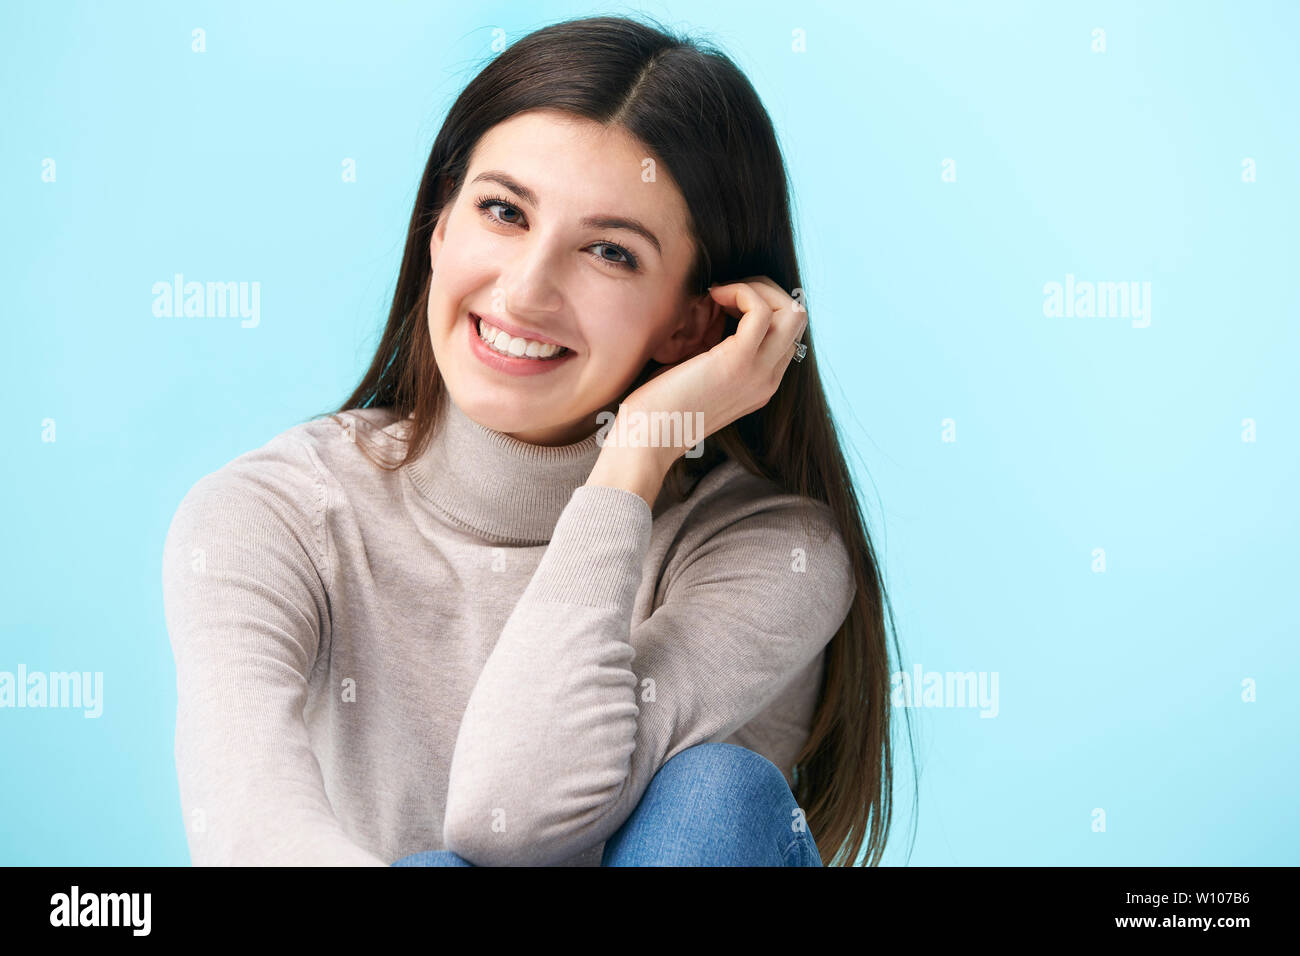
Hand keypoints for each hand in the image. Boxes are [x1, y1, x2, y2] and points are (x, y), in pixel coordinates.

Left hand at [620, 276, 807, 458]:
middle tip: (725, 293)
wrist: (647, 440)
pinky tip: (712, 297)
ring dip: (756, 289)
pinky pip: (760, 310)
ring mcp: (758, 373)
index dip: (761, 306)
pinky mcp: (738, 362)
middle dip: (765, 291)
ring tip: (720, 295)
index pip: (787, 333)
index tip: (723, 304)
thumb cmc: (658, 407)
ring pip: (791, 311)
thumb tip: (713, 311)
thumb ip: (716, 351)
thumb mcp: (697, 376)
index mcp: (761, 384)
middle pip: (797, 318)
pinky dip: (740, 292)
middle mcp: (768, 380)